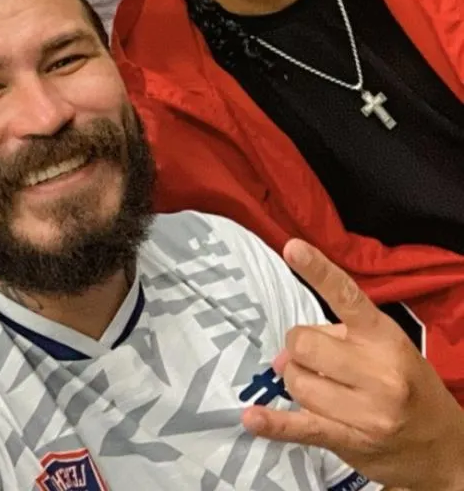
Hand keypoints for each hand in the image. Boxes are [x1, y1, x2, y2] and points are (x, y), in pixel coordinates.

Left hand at [243, 240, 463, 490]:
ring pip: (298, 383)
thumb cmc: (410, 383)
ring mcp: (364, 412)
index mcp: (385, 337)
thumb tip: (285, 353)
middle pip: (304, 345)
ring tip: (318, 385)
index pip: (347, 296)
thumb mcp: (388, 347)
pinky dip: (274, 424)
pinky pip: (301, 428)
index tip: (292, 248)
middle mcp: (378, 373)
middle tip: (312, 357)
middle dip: (299, 347)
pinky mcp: (349, 442)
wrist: (442, 446)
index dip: (317, 271)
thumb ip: (339, 336)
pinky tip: (252, 417)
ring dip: (298, 381)